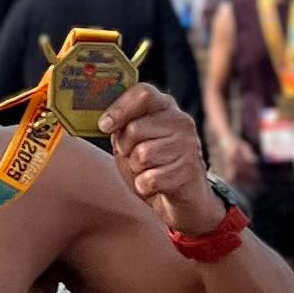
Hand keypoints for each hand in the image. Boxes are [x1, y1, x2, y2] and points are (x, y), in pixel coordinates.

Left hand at [103, 82, 220, 235]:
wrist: (184, 198)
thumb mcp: (134, 141)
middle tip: (134, 157)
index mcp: (165, 107)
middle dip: (125, 148)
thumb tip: (105, 122)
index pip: (143, 93)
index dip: (120, 108)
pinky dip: (144, 187)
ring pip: (141, 156)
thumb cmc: (154, 165)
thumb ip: (122, 127)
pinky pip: (149, 179)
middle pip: (134, 129)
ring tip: (149, 170)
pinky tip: (156, 185)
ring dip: (136, 170)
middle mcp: (181, 121)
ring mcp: (188, 145)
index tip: (104, 125)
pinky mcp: (189, 171)